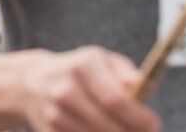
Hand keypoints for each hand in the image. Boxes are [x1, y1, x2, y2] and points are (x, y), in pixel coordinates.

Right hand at [19, 47, 159, 131]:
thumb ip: (125, 72)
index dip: (138, 117)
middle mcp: (65, 88)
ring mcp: (55, 112)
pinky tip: (100, 129)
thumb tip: (141, 86)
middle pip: (109, 126)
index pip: (115, 99)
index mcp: (83, 66)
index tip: (153, 124)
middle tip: (142, 131)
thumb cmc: (78, 72)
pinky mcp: (49, 131)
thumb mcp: (101, 61)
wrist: (32, 83)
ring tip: (121, 129)